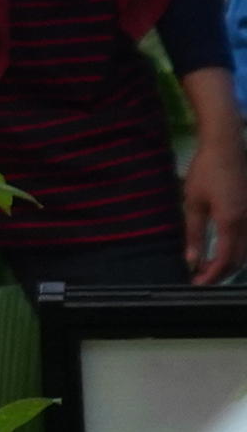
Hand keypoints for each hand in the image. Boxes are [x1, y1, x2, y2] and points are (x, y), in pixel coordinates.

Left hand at [194, 119, 246, 286]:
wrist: (227, 147)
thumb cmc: (206, 172)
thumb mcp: (193, 202)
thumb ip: (195, 234)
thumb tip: (192, 261)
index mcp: (231, 222)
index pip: (226, 260)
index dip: (212, 275)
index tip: (198, 284)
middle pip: (239, 260)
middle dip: (221, 273)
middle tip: (201, 278)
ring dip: (230, 263)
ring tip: (209, 267)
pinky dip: (238, 251)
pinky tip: (224, 251)